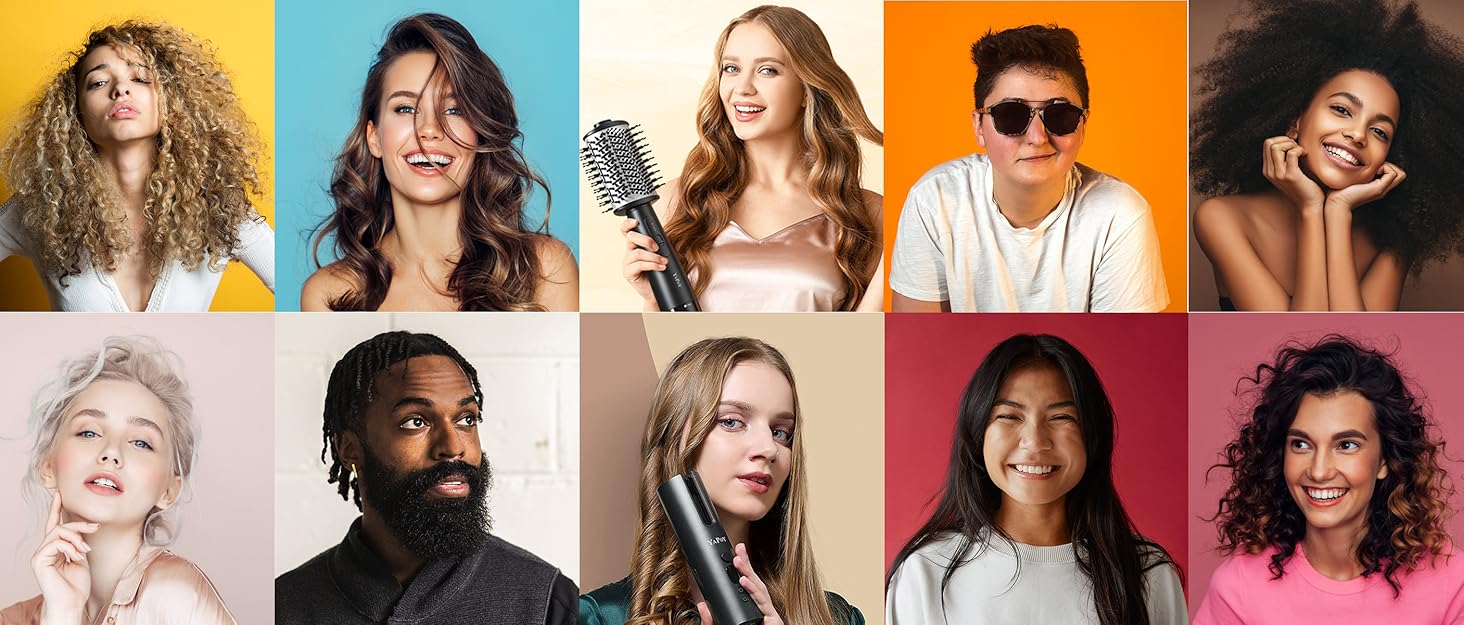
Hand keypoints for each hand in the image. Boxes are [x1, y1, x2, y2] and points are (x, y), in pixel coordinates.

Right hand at [33, 490, 94, 622]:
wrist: (72, 602)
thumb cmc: (77, 585)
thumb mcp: (82, 557)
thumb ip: (79, 542)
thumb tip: (85, 526)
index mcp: (55, 549)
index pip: (54, 525)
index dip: (56, 508)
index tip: (60, 493)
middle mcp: (45, 550)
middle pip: (60, 526)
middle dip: (79, 525)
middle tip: (95, 528)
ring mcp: (40, 555)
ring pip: (58, 532)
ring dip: (77, 538)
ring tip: (85, 551)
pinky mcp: (38, 560)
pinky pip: (56, 542)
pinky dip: (70, 547)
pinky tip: (77, 557)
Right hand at [620, 217, 666, 305]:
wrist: (656, 292)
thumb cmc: (659, 273)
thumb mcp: (661, 255)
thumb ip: (659, 245)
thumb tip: (666, 236)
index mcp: (635, 245)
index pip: (626, 231)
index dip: (628, 224)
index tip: (636, 222)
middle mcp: (629, 252)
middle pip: (630, 237)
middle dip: (645, 239)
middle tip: (657, 247)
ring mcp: (627, 263)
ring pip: (637, 253)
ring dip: (654, 256)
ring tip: (664, 261)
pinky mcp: (628, 273)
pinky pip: (639, 265)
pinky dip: (653, 265)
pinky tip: (661, 267)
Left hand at [696, 543, 784, 624]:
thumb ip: (712, 621)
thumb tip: (702, 605)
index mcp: (749, 611)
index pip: (746, 587)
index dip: (742, 569)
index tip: (735, 552)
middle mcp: (760, 612)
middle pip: (754, 584)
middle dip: (747, 565)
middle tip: (738, 549)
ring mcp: (768, 617)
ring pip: (760, 591)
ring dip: (749, 574)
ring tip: (738, 562)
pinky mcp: (774, 623)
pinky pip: (764, 605)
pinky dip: (754, 592)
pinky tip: (744, 582)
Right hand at [1262, 135, 1324, 210]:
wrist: (1310, 204)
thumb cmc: (1304, 185)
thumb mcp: (1289, 170)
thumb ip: (1285, 158)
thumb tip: (1291, 136)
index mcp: (1267, 170)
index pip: (1267, 144)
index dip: (1281, 139)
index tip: (1293, 145)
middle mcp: (1269, 172)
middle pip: (1269, 143)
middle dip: (1285, 140)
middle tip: (1297, 147)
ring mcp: (1278, 174)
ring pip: (1277, 146)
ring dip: (1291, 144)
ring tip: (1300, 151)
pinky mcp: (1290, 176)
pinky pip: (1291, 153)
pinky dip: (1300, 149)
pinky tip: (1305, 155)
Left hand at [1324, 162, 1406, 213]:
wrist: (1336, 202)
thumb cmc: (1339, 191)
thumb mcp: (1352, 178)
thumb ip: (1358, 172)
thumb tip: (1356, 159)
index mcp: (1377, 186)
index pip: (1393, 174)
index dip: (1387, 166)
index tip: (1372, 168)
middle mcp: (1382, 189)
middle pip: (1401, 174)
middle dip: (1391, 165)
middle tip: (1375, 168)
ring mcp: (1381, 189)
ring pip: (1400, 173)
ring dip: (1389, 166)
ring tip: (1374, 170)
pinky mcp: (1378, 189)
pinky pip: (1392, 173)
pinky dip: (1385, 167)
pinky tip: (1372, 172)